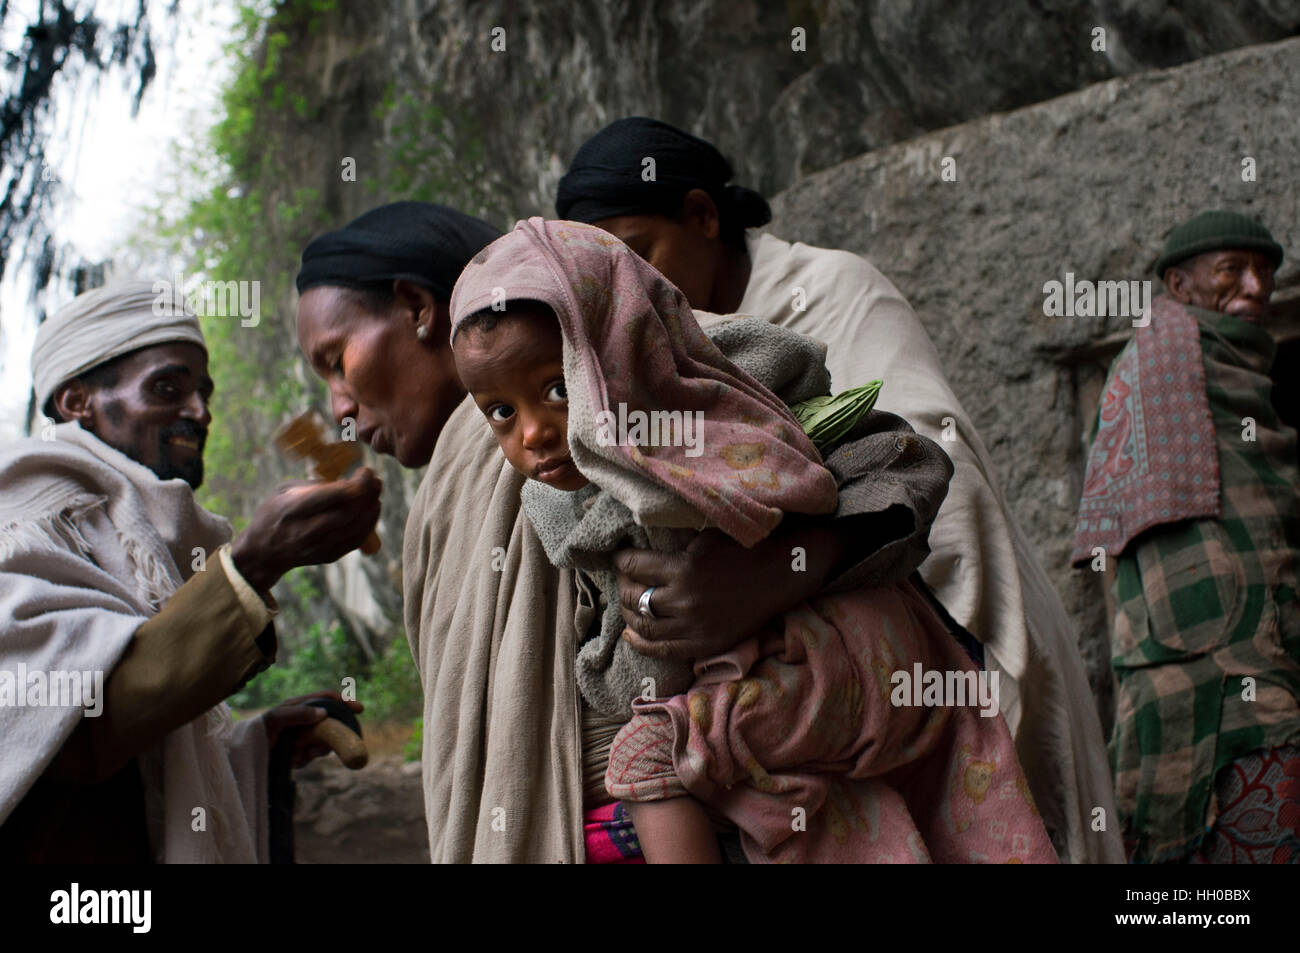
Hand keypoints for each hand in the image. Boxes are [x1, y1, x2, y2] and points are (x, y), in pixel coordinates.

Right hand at [231, 468, 381, 593]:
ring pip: (354, 529)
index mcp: (291, 510)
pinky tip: (373, 508)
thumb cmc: (275, 512)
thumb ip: (315, 486)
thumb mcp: (284, 491)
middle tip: (375, 479)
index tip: (364, 471)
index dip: (353, 484)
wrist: (263, 551)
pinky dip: (369, 524)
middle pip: (346, 514)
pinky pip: (355, 541)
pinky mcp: (328, 556)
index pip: (328, 498)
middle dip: (367, 495)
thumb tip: (350, 482)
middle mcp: (305, 532)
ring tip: (377, 491)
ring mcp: (318, 547)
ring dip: (371, 508)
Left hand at [263, 692, 364, 768]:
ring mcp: (305, 736)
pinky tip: (292, 760)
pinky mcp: (302, 752)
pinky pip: (313, 755)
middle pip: (331, 722)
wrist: (245, 759)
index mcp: (300, 706)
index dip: (344, 702)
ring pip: (324, 741)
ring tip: (296, 753)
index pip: (327, 699)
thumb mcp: (276, 719)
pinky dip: (305, 758)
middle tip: (320, 745)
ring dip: (314, 749)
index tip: (359, 709)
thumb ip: (298, 713)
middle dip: (329, 734)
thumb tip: (323, 713)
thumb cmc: (259, 732)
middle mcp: (305, 720)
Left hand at [612, 524, 841, 660]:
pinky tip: (631, 633)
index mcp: (684, 569)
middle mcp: (685, 602)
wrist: (779, 576)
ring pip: (643, 626)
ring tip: (627, 602)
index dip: (622, 559)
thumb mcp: (703, 539)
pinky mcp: (704, 645)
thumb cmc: (741, 549)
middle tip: (624, 577)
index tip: (620, 556)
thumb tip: (639, 547)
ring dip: (628, 612)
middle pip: (635, 597)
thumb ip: (672, 547)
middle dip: (623, 585)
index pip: (634, 566)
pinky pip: (662, 650)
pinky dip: (641, 642)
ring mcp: (694, 628)